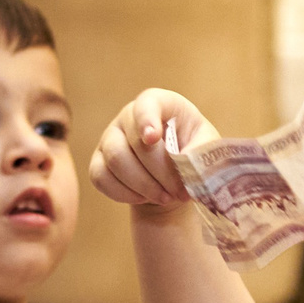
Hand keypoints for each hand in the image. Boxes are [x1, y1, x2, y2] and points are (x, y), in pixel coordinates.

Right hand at [90, 89, 211, 213]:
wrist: (172, 177)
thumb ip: (200, 152)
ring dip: (144, 185)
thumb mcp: (206, 148)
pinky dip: (125, 194)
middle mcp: (128, 117)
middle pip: (134, 142)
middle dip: (160, 172)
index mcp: (159, 104)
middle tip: (180, 192)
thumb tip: (185, 162)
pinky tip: (144, 198)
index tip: (153, 138)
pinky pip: (101, 178)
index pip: (147, 103)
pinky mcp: (97, 162)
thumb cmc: (192, 153)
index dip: (147, 119)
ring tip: (166, 198)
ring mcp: (109, 138)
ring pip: (116, 161)